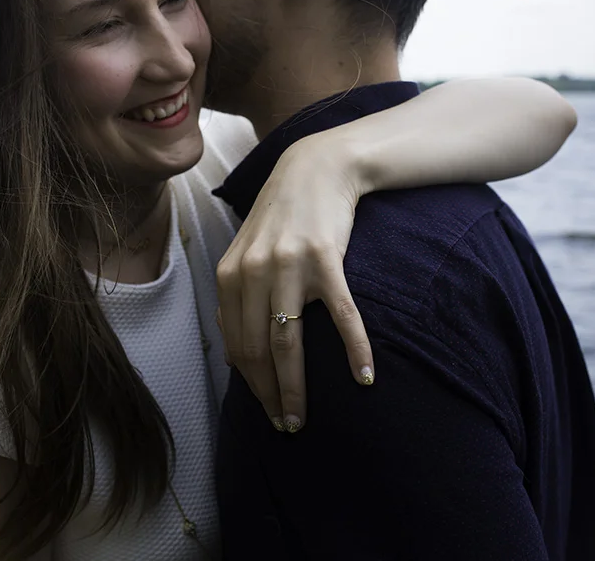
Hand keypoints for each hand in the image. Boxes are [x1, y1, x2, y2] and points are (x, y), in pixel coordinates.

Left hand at [216, 133, 374, 432]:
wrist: (316, 168)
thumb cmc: (284, 215)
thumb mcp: (247, 251)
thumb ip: (237, 295)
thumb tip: (235, 350)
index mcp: (230, 275)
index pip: (236, 345)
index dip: (250, 385)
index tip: (265, 410)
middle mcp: (253, 273)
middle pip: (258, 351)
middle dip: (269, 396)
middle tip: (285, 426)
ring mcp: (289, 267)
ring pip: (288, 343)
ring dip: (295, 388)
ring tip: (302, 417)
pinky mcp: (326, 260)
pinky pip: (341, 316)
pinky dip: (354, 349)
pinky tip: (364, 376)